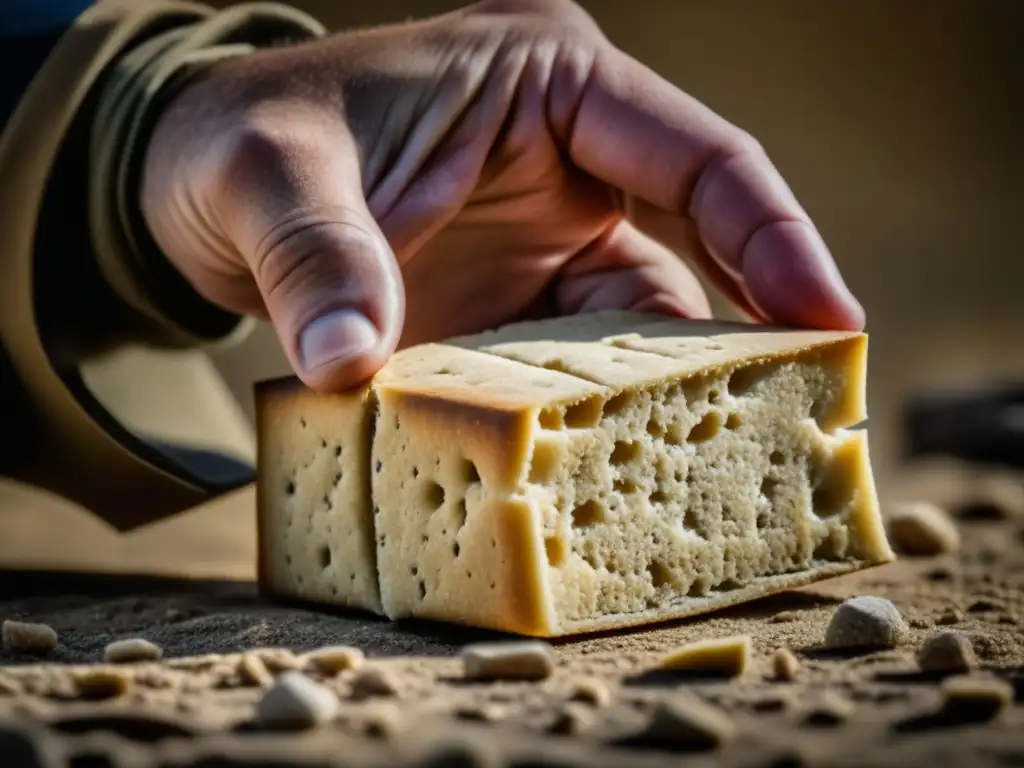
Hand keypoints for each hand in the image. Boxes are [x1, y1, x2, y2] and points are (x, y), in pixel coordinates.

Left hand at [141, 0, 864, 392]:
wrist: (192, 189)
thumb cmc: (241, 144)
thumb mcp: (267, 175)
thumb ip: (313, 256)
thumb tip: (350, 363)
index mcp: (550, 83)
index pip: (701, 156)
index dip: (777, 236)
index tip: (835, 320)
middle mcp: (572, 159)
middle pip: (701, 250)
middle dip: (750, 332)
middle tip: (803, 418)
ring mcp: (549, 238)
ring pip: (649, 324)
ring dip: (667, 392)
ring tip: (709, 465)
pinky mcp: (519, 307)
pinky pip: (581, 366)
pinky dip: (592, 414)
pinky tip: (600, 464)